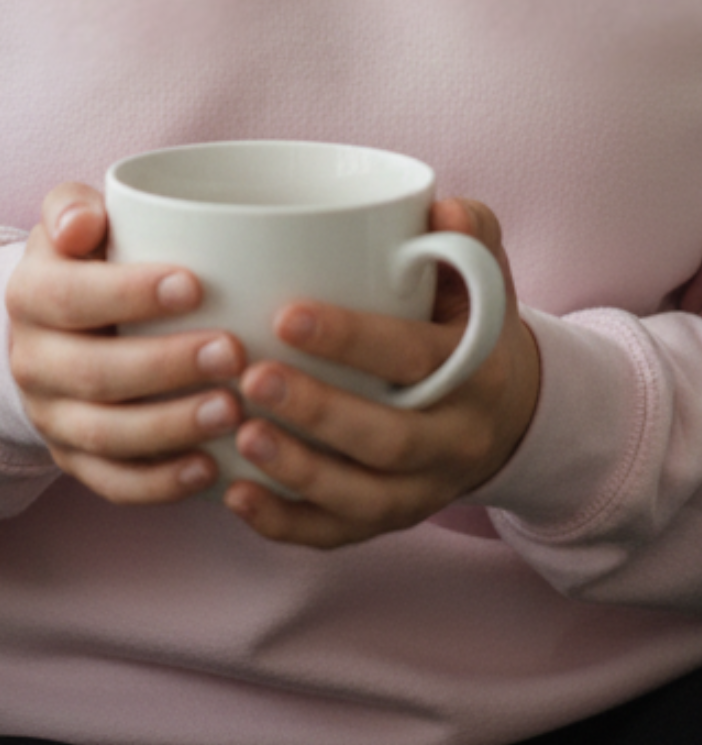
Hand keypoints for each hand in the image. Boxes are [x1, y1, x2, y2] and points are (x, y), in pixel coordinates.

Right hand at [6, 183, 246, 503]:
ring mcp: (50, 417)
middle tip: (232, 352)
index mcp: (29, 294)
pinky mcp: (74, 460)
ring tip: (232, 410)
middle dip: (165, 366)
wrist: (57, 325)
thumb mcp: (73, 220)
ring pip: (104, 435)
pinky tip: (211, 470)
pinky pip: (112, 483)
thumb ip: (73, 207)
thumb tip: (84, 222)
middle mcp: (30, 361)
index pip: (70, 297)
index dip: (129, 294)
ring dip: (171, 427)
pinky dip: (160, 484)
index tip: (195, 284)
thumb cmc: (88, 258)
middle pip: (92, 373)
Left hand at [223, 198, 540, 548]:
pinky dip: (286, 524)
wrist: (508, 409)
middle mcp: (456, 437)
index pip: (414, 357)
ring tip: (240, 435)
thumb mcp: (484, 276)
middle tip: (251, 376)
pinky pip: (340, 534)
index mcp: (475, 369)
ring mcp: (425, 487)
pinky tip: (235, 496)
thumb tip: (439, 210)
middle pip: (388, 437)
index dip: (352, 339)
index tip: (286, 314)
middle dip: (317, 411)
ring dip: (298, 472)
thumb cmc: (470, 325)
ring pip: (363, 497)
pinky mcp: (393, 519)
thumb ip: (468, 234)